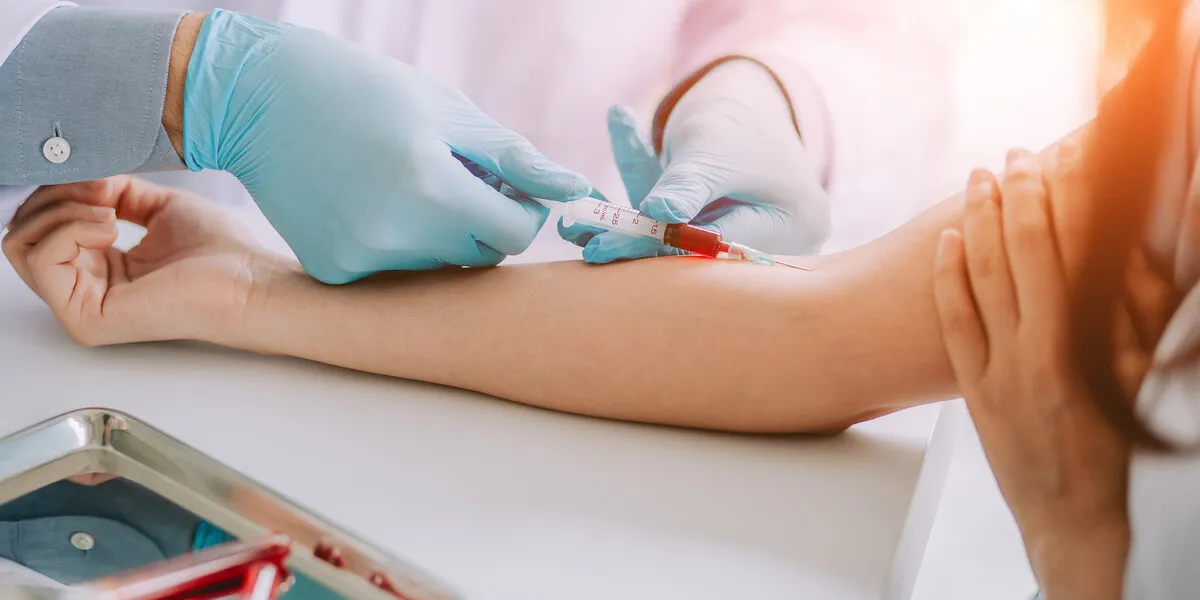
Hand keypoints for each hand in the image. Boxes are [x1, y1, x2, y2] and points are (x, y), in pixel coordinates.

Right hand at [2, 177, 273, 346]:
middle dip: (55, 196)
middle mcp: (83, 290)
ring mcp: (80, 308)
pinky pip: (42, 258)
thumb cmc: (220, 251)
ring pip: (22, 243)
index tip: (102, 178)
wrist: (249, 280)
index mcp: (99, 269)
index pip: (41, 227)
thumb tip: (81, 178)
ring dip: (63, 210)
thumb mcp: (157, 206)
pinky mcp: (85, 318)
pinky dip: (71, 228)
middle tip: (102, 191)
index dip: (61, 190)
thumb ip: (113, 193)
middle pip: (22, 233)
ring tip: (111, 212)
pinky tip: (111, 228)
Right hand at [182, 11, 589, 282]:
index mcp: (430, 185)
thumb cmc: (365, 90)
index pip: (515, 234)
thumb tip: (576, 190)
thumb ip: (514, 158)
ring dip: (440, 232)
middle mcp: (394, 234)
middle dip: (483, 220)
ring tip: (404, 181)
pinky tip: (367, 200)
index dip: (520, 209)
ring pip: (439, 265)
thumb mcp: (447, 111)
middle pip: (481, 254)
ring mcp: (360, 259)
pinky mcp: (334, 271)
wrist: (258, 98)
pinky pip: (396, 270)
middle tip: (453, 177)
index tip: (503, 185)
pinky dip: (397, 242)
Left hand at [561, 61, 828, 262]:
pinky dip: (630, 212)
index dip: (659, 248)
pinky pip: (663, 231)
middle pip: (694, 256)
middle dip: (636, 245)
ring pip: (673, 244)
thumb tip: (659, 216)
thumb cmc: (740, 119)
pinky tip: (592, 200)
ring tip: (574, 227)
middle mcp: (772, 245)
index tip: (604, 248)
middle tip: (584, 245)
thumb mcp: (713, 148)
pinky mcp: (705, 241)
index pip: (718, 250)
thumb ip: (687, 184)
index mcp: (793, 227)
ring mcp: (739, 245)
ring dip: (624, 231)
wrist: (749, 96)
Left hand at [932, 147, 1135, 598]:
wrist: (1078, 521)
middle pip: (1019, 256)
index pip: (1069, 253)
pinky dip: (948, 280)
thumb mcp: (1138, 379)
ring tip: (978, 179)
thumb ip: (1136, 314)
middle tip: (1013, 155)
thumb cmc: (1120, 452)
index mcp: (1082, 347)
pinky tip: (947, 244)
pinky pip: (955, 325)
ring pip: (981, 281)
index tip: (1060, 159)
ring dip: (978, 224)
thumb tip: (1134, 252)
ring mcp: (999, 371)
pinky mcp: (974, 392)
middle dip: (1016, 198)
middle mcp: (1035, 352)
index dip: (1063, 200)